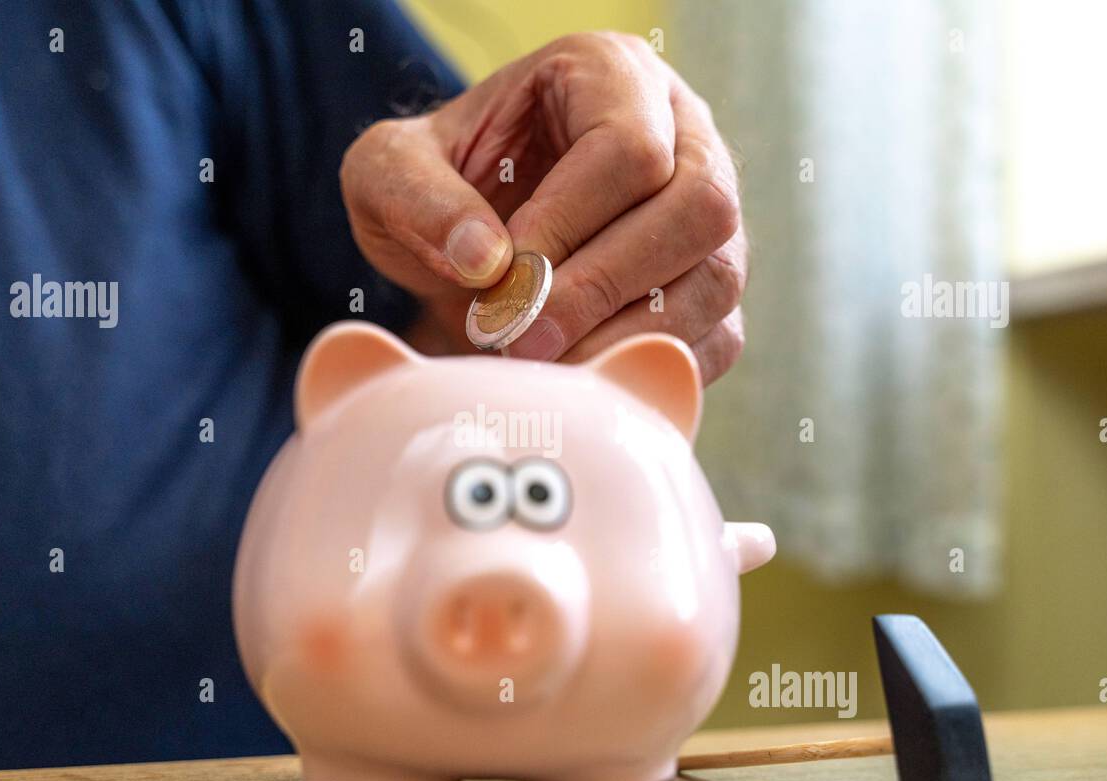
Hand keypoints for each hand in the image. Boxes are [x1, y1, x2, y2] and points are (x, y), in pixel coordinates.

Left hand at [340, 32, 745, 383]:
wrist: (463, 242)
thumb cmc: (434, 189)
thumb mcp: (388, 172)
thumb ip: (417, 196)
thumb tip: (488, 261)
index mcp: (611, 74)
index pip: (630, 148)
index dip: (567, 224)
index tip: (500, 277)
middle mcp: (685, 134)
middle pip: (701, 208)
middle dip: (603, 286)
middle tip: (521, 337)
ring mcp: (711, 217)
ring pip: (717, 277)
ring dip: (628, 336)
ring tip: (542, 364)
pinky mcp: (709, 288)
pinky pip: (719, 337)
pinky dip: (651, 367)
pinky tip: (581, 379)